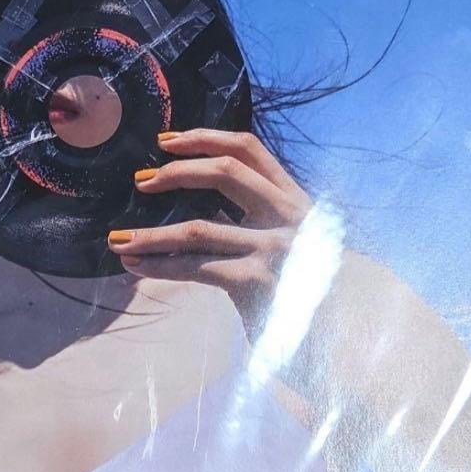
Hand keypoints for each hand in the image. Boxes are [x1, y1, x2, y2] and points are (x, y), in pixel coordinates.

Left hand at [107, 129, 312, 328]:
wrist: (351, 334)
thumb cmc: (314, 289)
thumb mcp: (299, 243)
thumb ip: (264, 221)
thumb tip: (209, 208)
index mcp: (295, 199)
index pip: (248, 149)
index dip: (204, 137)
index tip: (167, 141)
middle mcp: (286, 215)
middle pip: (224, 171)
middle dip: (176, 173)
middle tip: (141, 182)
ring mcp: (273, 248)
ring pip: (198, 228)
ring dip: (152, 234)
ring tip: (118, 240)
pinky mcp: (257, 282)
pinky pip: (196, 267)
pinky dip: (160, 265)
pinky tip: (137, 266)